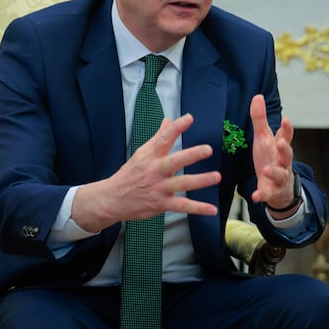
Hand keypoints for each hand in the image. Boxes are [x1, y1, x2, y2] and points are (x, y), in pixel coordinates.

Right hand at [72, 114, 220, 230]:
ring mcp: (159, 188)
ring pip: (182, 183)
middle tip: (207, 149)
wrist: (112, 198)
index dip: (176, 128)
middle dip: (191, 155)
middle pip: (174, 161)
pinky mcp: (161, 203)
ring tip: (216, 176)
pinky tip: (212, 210)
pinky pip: (182, 206)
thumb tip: (168, 120)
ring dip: (200, 180)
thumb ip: (159, 137)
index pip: (163, 139)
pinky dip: (198, 208)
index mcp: (151, 156)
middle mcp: (155, 170)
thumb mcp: (142, 153)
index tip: (189, 118)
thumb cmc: (130, 174)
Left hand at [249, 94, 297, 211]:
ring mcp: (279, 177)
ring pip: (280, 174)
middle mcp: (283, 162)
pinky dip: (263, 195)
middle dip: (285, 149)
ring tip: (267, 170)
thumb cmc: (270, 159)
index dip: (287, 129)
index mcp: (279, 148)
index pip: (285, 136)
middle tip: (281, 143)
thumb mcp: (263, 139)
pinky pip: (268, 193)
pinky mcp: (273, 192)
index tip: (286, 119)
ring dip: (274, 172)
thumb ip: (260, 119)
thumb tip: (257, 96)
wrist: (279, 189)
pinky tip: (255, 196)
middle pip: (287, 154)